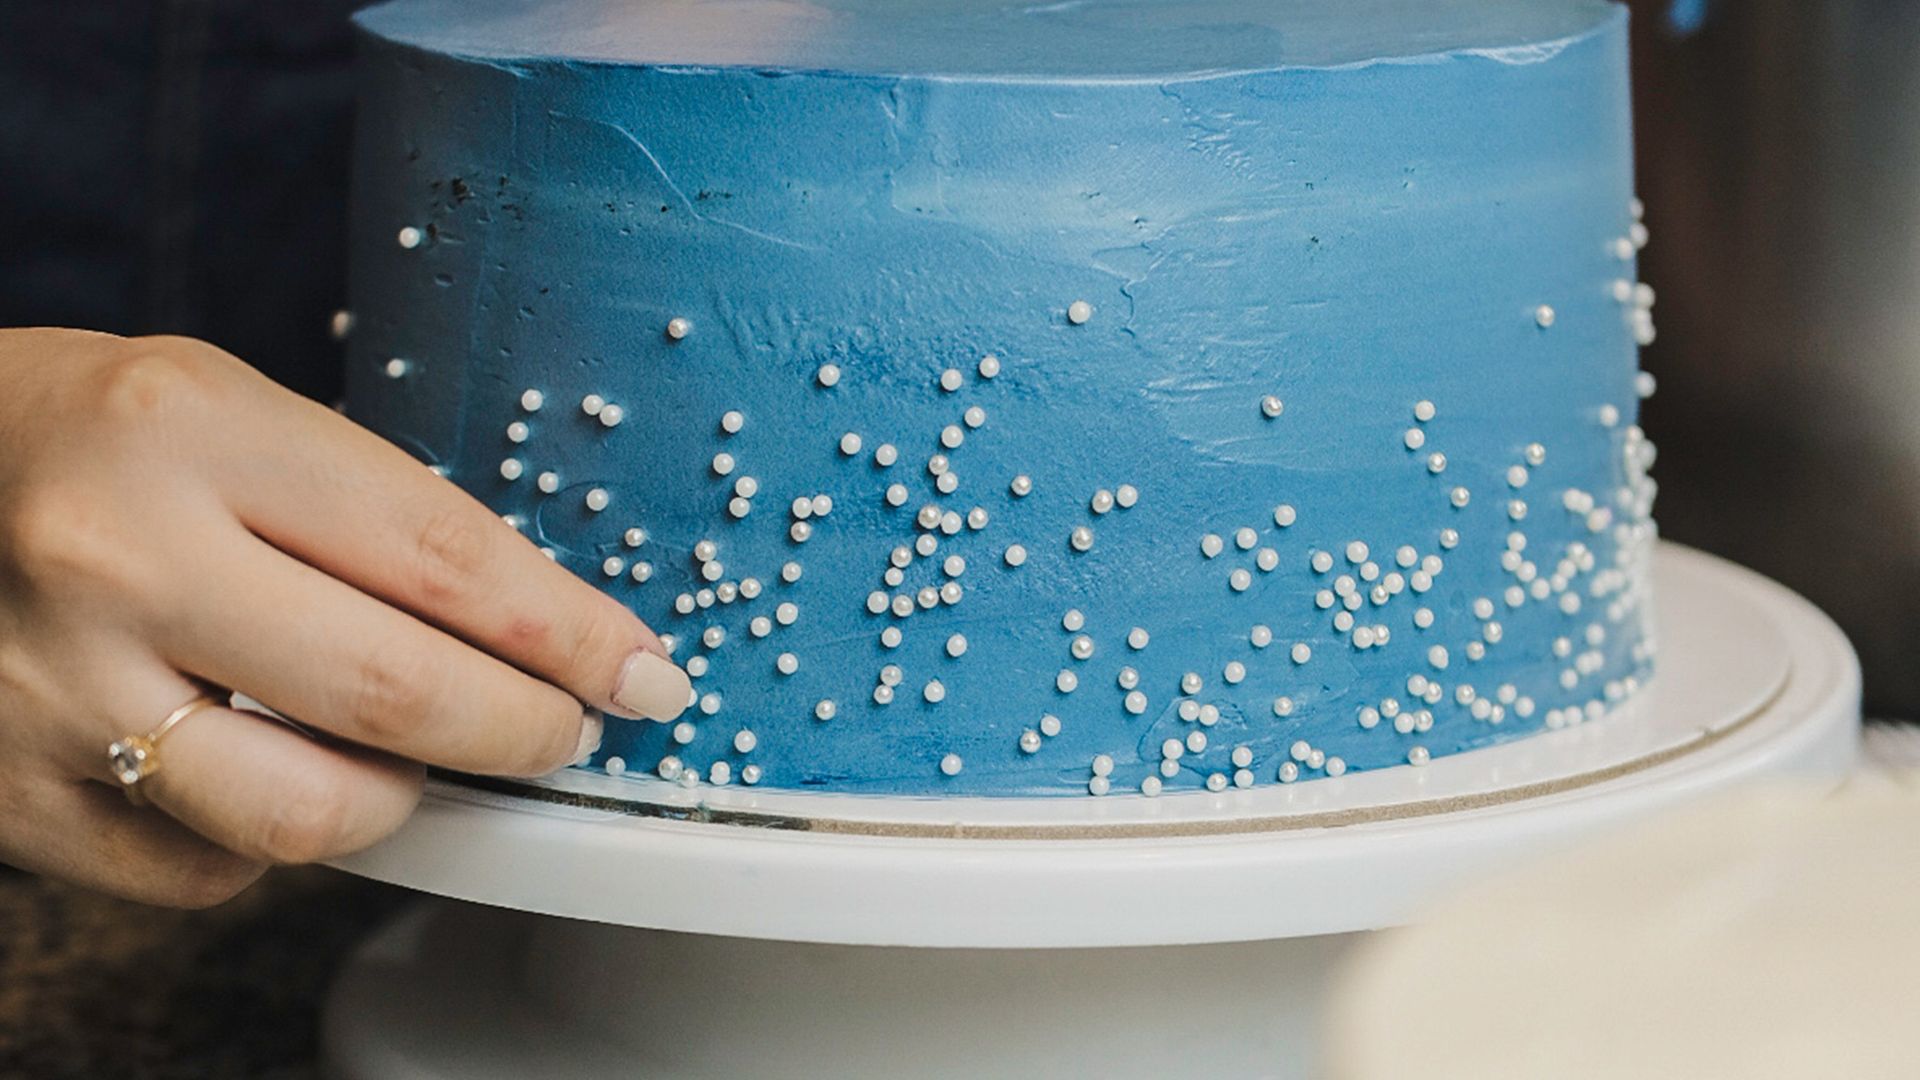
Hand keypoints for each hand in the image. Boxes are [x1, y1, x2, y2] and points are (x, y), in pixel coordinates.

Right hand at [0, 329, 690, 905]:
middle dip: (524, 729)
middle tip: (565, 730)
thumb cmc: (93, 436)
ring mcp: (57, 692)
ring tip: (415, 756)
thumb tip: (536, 633)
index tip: (642, 673)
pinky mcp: (15, 796)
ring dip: (405, 800)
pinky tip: (277, 770)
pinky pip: (208, 869)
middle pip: (396, 695)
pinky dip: (276, 841)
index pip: (443, 558)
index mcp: (193, 433)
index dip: (572, 633)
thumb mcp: (233, 410)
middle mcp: (119, 561)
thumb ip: (372, 514)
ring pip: (308, 815)